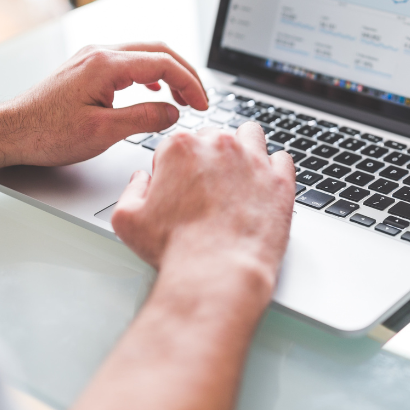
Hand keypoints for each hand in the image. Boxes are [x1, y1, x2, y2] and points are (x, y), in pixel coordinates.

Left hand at [1, 42, 208, 167]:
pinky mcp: (87, 68)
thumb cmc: (46, 133)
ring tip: (183, 97)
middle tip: (201, 99)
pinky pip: (128, 62)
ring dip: (169, 73)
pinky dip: (150, 74)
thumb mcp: (102, 132)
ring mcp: (92, 58)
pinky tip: (154, 90)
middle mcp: (99, 53)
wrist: (10, 131)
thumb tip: (173, 112)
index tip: (203, 104)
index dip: (190, 83)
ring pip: (144, 54)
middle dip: (185, 74)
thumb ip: (144, 118)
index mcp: (105, 65)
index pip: (163, 63)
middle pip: (158, 51)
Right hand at [111, 122, 296, 302]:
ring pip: (250, 136)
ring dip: (243, 149)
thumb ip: (131, 190)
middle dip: (208, 158)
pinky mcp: (280, 180)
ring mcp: (253, 160)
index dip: (174, 167)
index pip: (176, 144)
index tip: (177, 188)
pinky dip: (274, 169)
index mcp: (181, 148)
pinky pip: (282, 159)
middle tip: (206, 189)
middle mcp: (219, 146)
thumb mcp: (127, 220)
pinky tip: (264, 185)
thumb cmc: (175, 249)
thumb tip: (142, 179)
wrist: (217, 273)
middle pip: (213, 138)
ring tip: (237, 177)